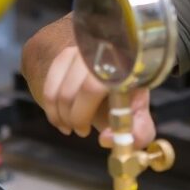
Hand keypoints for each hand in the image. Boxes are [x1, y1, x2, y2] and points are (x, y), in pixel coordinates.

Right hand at [39, 46, 155, 147]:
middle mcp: (100, 54)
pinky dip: (50, 105)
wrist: (116, 77)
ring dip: (58, 113)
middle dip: (72, 117)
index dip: (82, 114)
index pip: (92, 88)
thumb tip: (106, 139)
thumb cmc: (128, 98)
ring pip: (58, 87)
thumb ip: (137, 132)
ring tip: (68, 127)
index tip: (85, 132)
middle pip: (71, 90)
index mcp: (122, 66)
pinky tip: (58, 118)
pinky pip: (49, 82)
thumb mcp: (140, 116)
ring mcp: (82, 51)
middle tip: (81, 131)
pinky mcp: (66, 55)